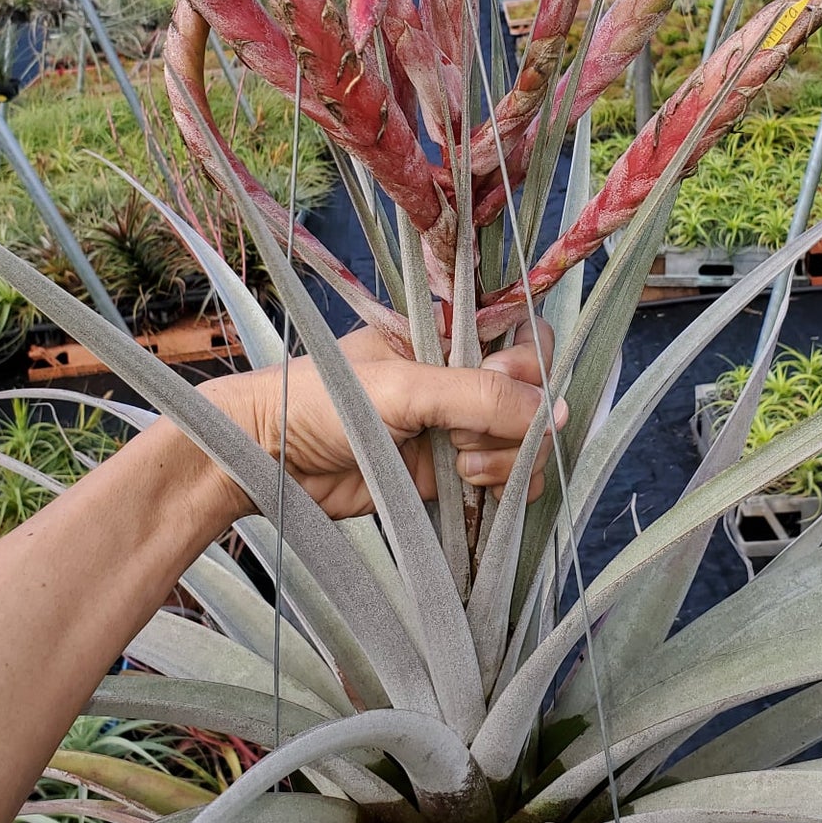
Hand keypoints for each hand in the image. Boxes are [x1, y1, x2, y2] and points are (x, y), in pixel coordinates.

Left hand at [205, 319, 565, 520]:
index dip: (526, 367)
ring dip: (507, 459)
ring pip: (524, 442)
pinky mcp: (448, 474)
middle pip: (532, 395)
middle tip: (465, 433)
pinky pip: (503, 479)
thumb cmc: (318, 402)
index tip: (498, 386)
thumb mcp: (404, 388)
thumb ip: (479, 396)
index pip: (522, 338)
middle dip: (516, 420)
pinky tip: (466, 486)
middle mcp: (458, 377)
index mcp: (447, 335)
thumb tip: (554, 413)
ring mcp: (456, 426)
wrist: (267, 461)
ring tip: (458, 465)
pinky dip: (501, 488)